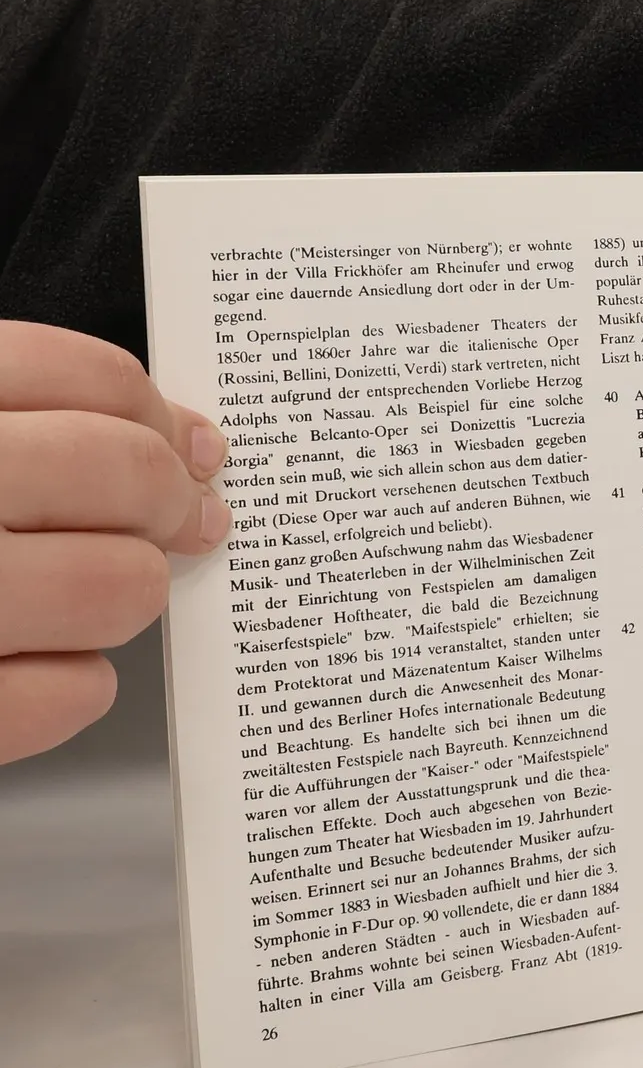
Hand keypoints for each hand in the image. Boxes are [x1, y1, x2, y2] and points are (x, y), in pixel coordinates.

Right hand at [0, 323, 229, 764]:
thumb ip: (26, 427)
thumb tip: (178, 445)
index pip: (75, 373)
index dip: (154, 408)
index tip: (192, 443)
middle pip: (120, 469)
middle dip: (171, 500)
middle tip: (186, 520)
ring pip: (120, 584)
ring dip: (128, 591)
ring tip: (89, 592)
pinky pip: (72, 694)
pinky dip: (75, 683)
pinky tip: (40, 664)